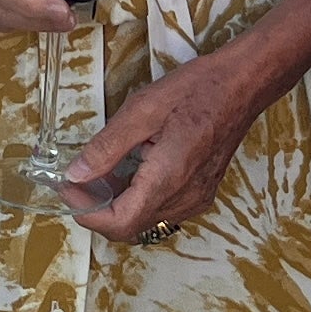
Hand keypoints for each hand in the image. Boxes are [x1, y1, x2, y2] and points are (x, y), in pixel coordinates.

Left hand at [62, 39, 300, 243]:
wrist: (243, 85)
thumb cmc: (197, 89)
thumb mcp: (143, 109)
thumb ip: (107, 146)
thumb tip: (75, 174)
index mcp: (169, 178)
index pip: (120, 222)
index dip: (87, 213)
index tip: (67, 188)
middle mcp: (185, 198)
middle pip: (130, 225)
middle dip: (97, 207)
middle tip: (76, 178)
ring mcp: (196, 198)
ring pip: (145, 219)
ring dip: (116, 203)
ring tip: (98, 171)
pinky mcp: (201, 192)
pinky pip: (161, 208)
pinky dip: (137, 197)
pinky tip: (127, 170)